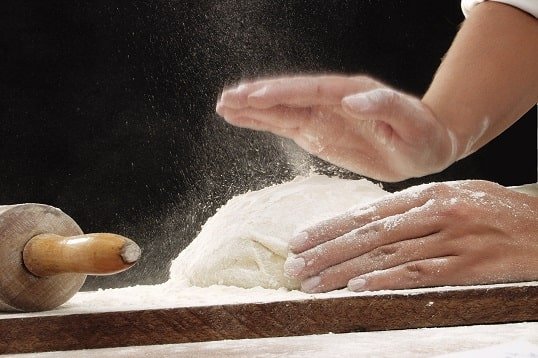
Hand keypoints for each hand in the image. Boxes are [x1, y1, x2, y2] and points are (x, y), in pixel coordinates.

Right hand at [216, 75, 457, 181]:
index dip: (281, 93)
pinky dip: (263, 123)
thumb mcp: (412, 121)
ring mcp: (322, 117)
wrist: (423, 147)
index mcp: (350, 93)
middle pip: (287, 96)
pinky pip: (286, 126)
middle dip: (256, 97)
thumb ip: (385, 106)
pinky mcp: (318, 133)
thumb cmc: (422, 134)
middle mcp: (330, 101)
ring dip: (252, 109)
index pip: (309, 91)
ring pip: (280, 110)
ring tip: (223, 106)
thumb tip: (351, 99)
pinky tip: (244, 119)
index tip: (254, 96)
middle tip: (226, 98)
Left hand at [283, 180, 537, 292]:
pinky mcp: (467, 266)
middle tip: (294, 266)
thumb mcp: (456, 196)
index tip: (300, 240)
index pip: (367, 213)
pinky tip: (357, 288)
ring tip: (312, 283)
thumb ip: (416, 208)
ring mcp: (450, 240)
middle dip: (325, 252)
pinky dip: (385, 281)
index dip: (330, 228)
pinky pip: (419, 274)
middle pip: (368, 235)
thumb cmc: (498, 212)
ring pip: (385, 256)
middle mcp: (434, 214)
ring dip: (343, 272)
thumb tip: (373, 222)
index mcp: (428, 195)